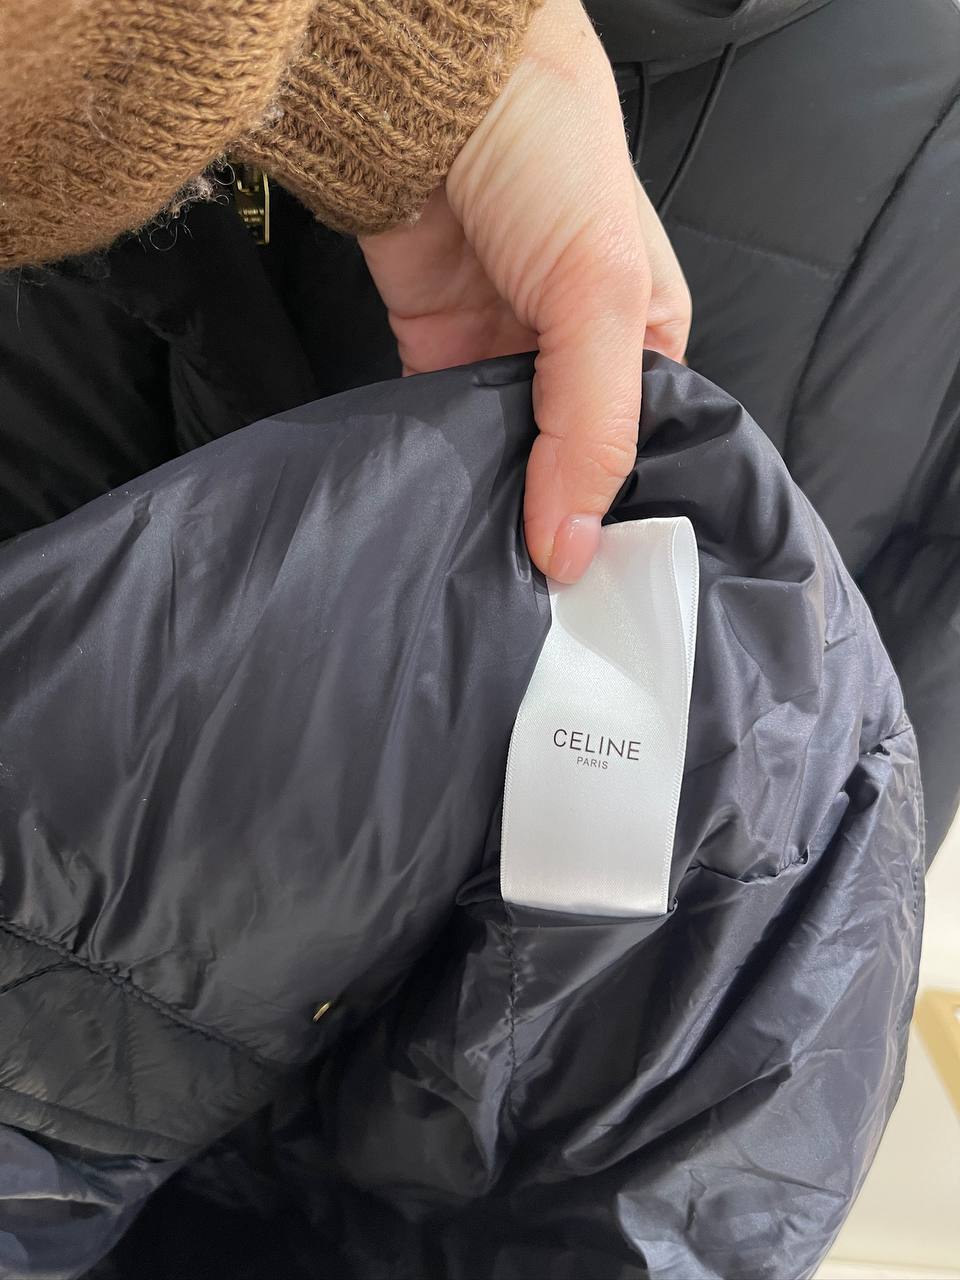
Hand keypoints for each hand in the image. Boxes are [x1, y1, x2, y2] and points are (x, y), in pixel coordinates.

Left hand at [360, 0, 690, 582]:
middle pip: (571, 461)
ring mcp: (504, 354)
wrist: (432, 86)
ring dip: (494, 497)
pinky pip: (443, 427)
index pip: (645, 449)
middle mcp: (578, 354)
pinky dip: (442, 464)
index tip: (595, 577)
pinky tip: (442, 507)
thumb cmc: (549, 155)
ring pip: (504, 454)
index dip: (620, 512)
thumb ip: (592, 428)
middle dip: (552, 515)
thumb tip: (570, 549)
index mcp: (648, 338)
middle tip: (536, 588)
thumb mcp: (601, 294)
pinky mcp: (436, 349)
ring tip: (486, 558)